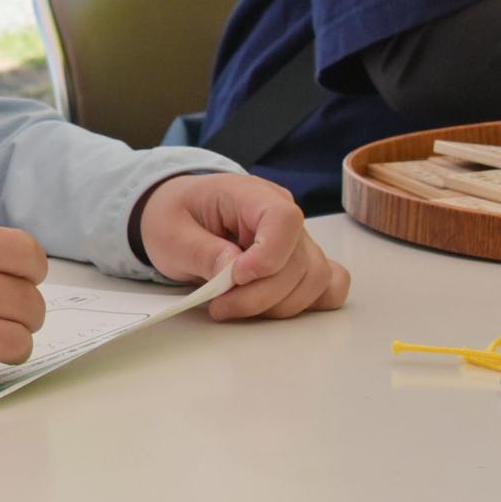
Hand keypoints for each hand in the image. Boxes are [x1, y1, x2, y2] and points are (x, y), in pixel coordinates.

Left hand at [138, 174, 348, 319]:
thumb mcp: (171, 232)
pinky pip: (330, 285)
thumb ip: (201, 250)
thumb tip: (232, 270)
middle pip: (299, 260)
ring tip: (235, 306)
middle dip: (260, 295)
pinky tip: (271, 306)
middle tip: (219, 306)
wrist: (179, 216)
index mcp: (250, 194)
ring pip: (314, 280)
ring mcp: (298, 239)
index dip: (268, 256)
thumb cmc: (175, 217)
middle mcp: (283, 214)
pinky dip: (307, 303)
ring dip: (277, 305)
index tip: (236, 277)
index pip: (284, 219)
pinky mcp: (302, 263)